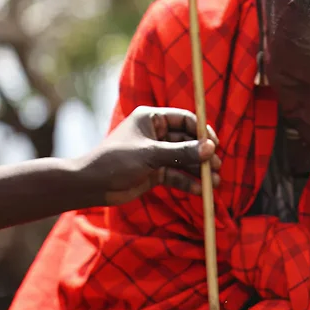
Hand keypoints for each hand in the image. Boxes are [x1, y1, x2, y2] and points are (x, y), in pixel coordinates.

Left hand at [73, 106, 220, 205]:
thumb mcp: (151, 154)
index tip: (214, 146)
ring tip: (214, 182)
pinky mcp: (154, 172)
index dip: (202, 132)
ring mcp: (155, 154)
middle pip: (187, 141)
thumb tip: (211, 148)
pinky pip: (176, 175)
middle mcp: (155, 134)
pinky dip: (187, 182)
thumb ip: (182, 152)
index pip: (185, 120)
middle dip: (203, 154)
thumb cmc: (116, 161)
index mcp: (152, 119)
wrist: (92, 185)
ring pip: (184, 159)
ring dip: (199, 170)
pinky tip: (199, 190)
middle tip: (217, 166)